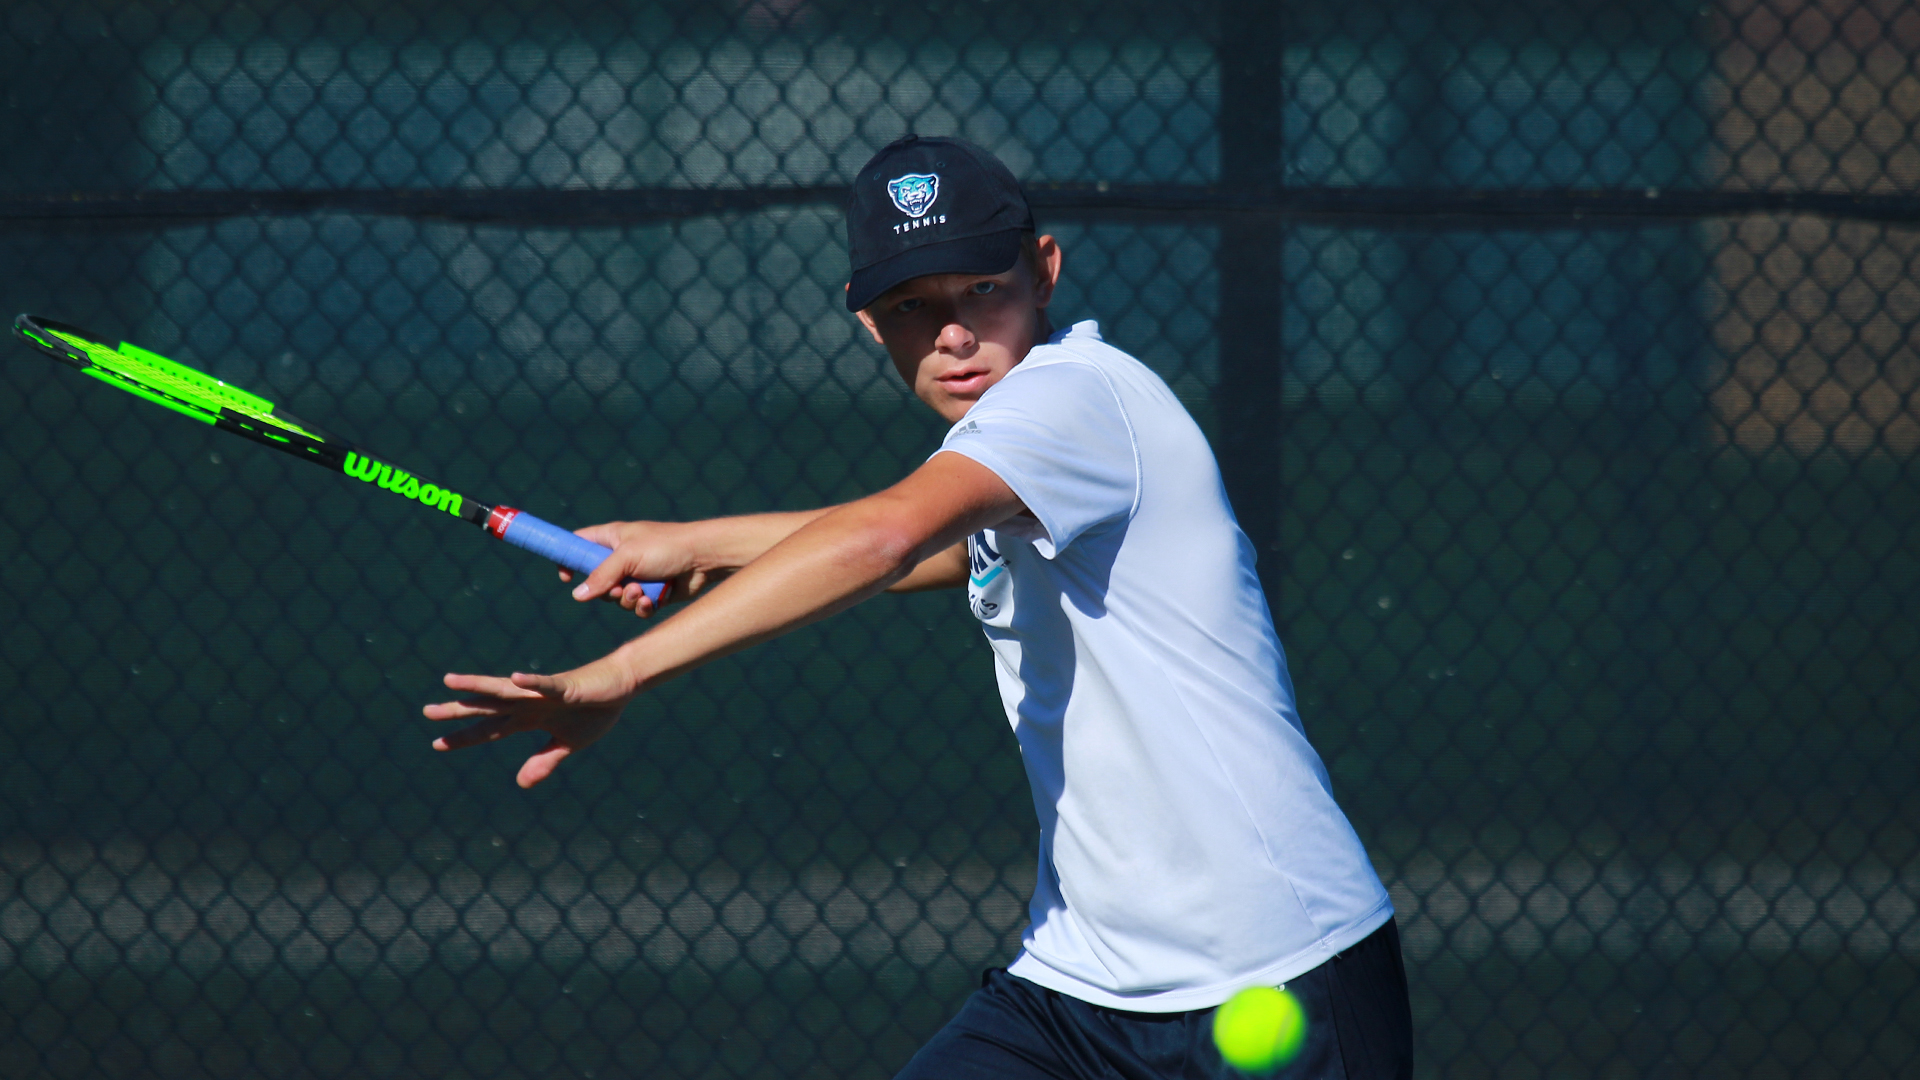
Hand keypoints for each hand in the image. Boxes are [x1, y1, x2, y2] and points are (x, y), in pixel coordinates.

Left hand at [424, 653, 638, 787]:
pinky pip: (546, 684)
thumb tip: (522, 785)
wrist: (622, 686)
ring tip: (451, 681)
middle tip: (427, 712)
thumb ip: (544, 761)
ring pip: (505, 689)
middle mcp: (528, 704)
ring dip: (478, 686)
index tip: (437, 744)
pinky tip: (514, 678)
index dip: (465, 737)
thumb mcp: (567, 744)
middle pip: (487, 707)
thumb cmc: (595, 710)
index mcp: (528, 719)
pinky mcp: (566, 687)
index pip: (490, 729)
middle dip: (458, 710)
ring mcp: (543, 695)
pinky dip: (531, 682)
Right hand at [558, 521, 727, 616]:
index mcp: (613, 538)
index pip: (580, 543)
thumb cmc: (667, 547)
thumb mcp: (628, 556)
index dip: (569, 558)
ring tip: (641, 592)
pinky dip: (642, 607)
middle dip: (606, 590)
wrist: (705, 559)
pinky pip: (636, 608)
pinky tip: (652, 601)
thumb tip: (577, 595)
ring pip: (617, 599)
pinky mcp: (653, 593)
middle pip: (596, 580)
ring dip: (627, 600)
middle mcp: (623, 557)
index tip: (565, 578)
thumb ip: (601, 576)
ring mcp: (638, 576)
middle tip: (619, 587)